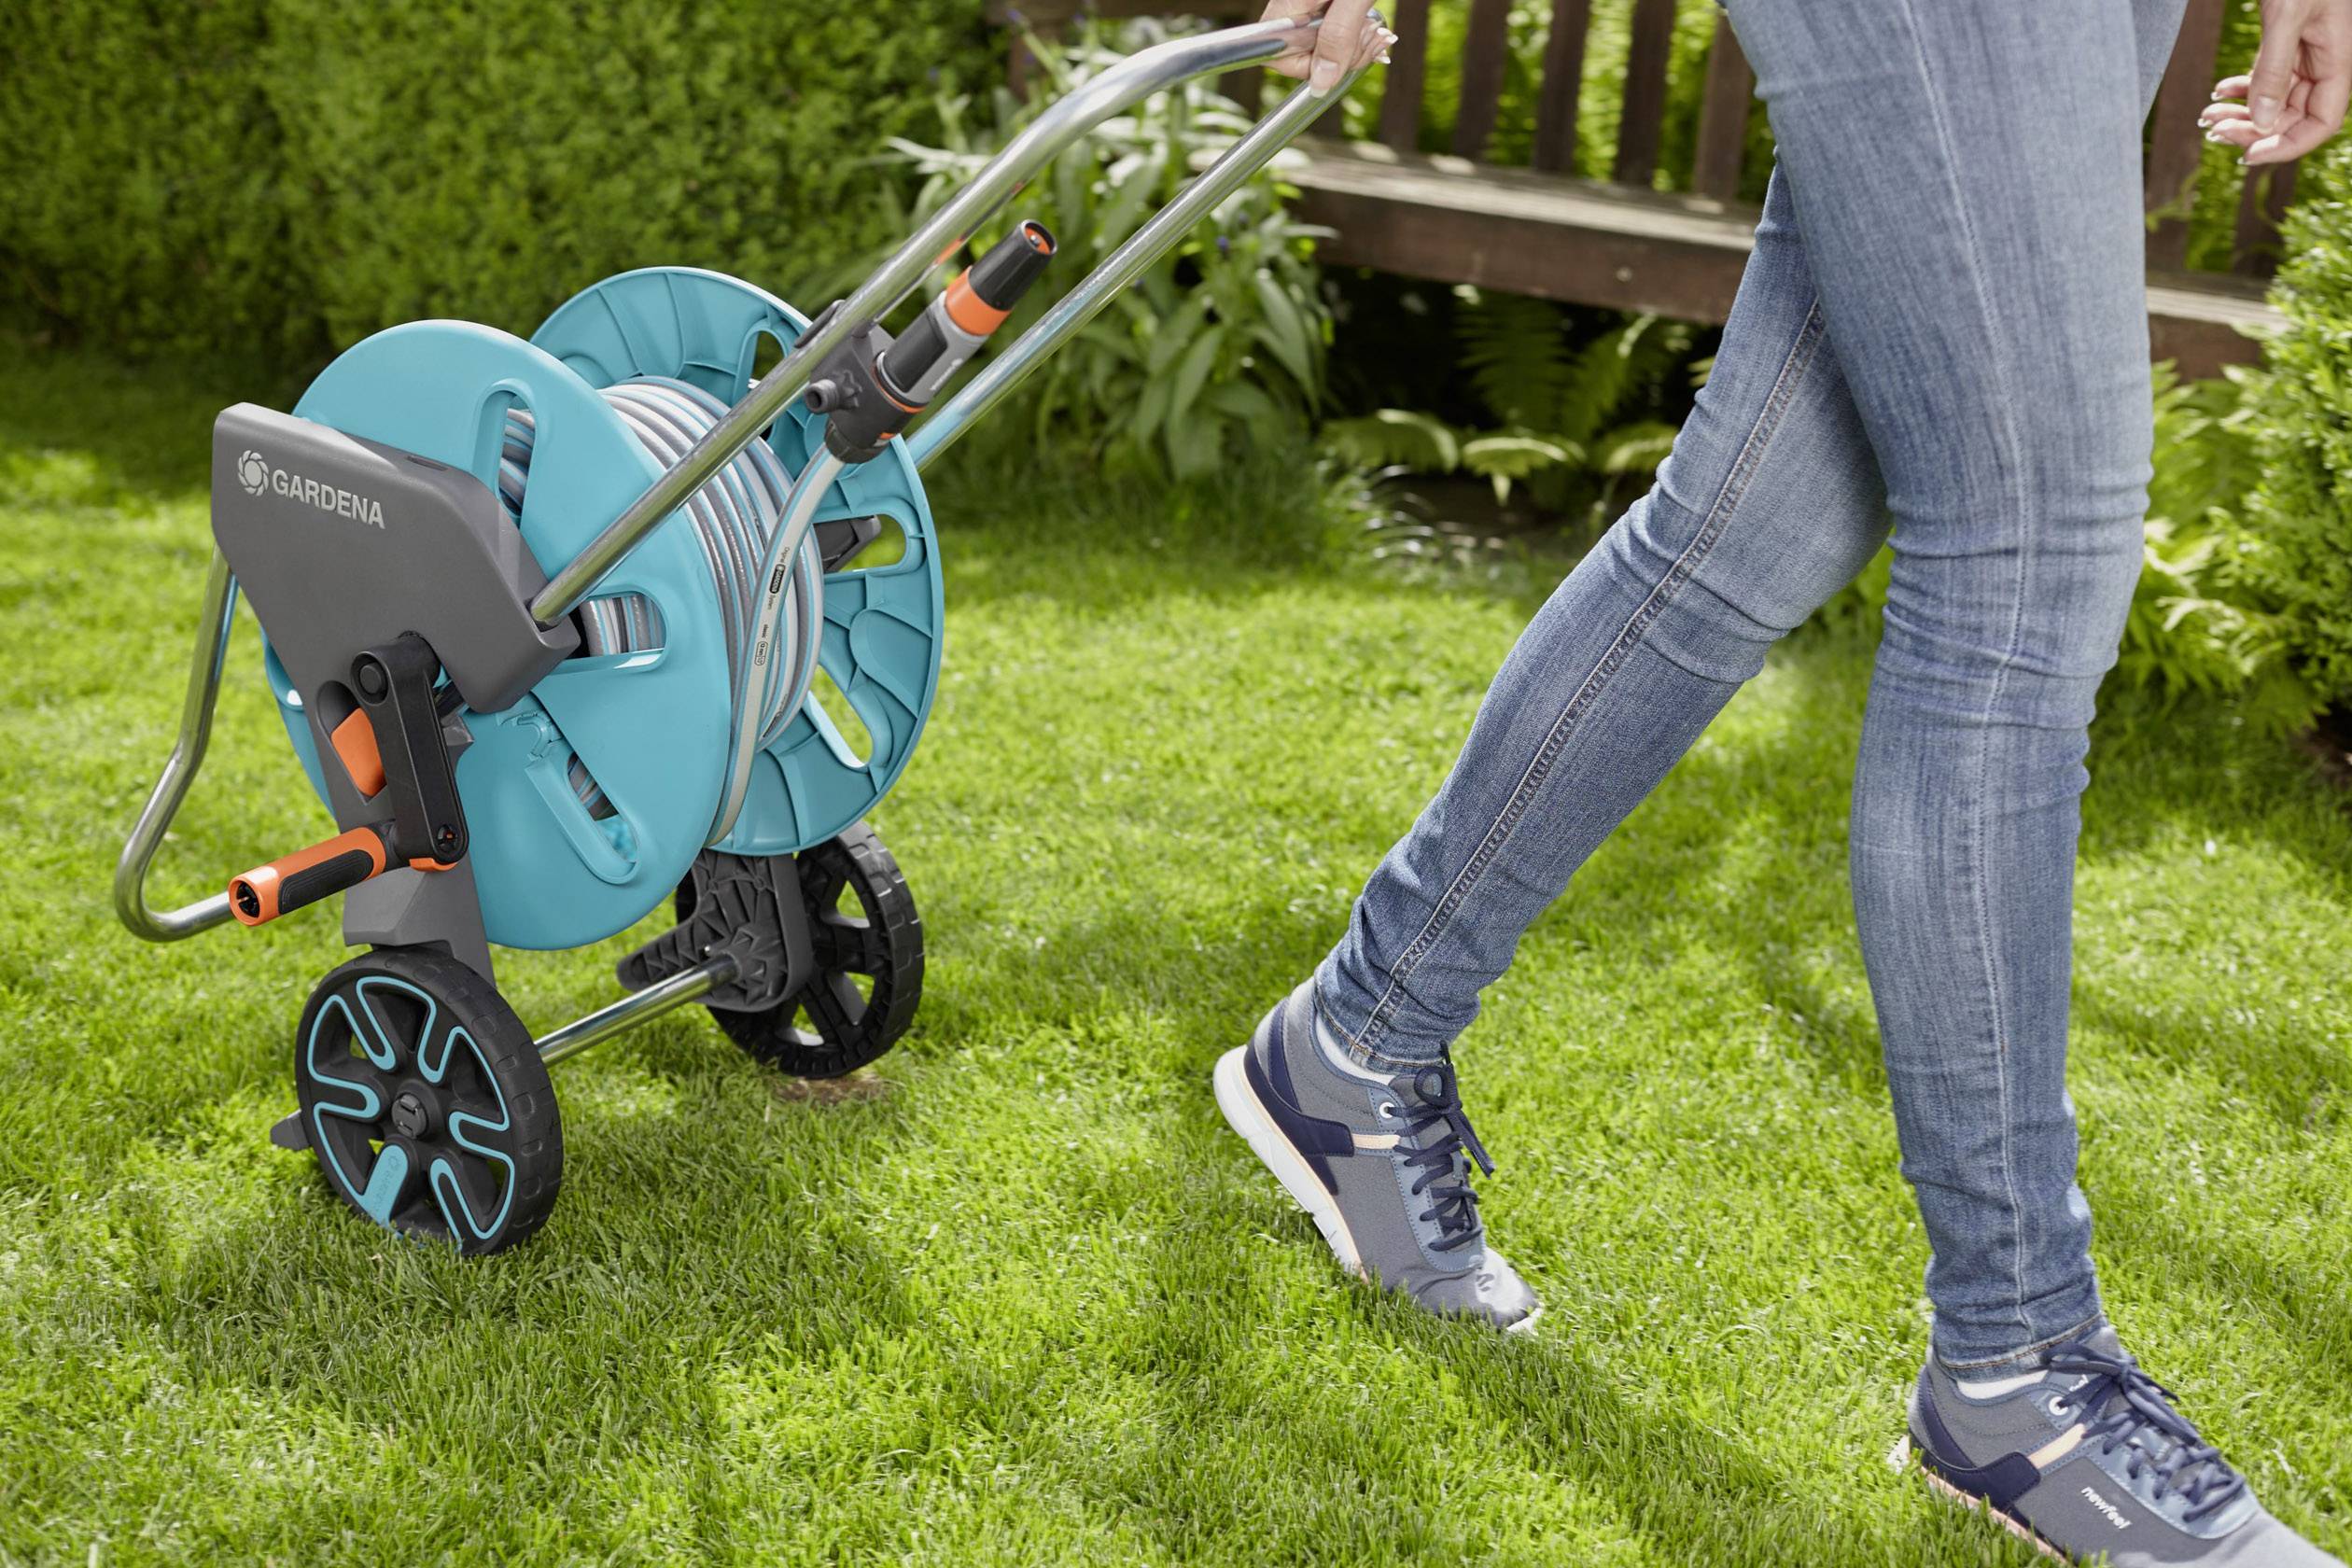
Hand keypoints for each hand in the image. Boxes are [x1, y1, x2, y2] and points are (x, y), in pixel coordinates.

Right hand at [1260, 0, 1397, 97]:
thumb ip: (1338, 35)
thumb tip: (1321, 84)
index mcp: (1289, 3)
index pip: (1278, 55)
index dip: (1310, 67)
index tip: (1342, 59)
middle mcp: (1293, 6)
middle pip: (1302, 55)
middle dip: (1343, 57)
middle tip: (1372, 36)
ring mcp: (1309, 7)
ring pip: (1324, 47)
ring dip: (1356, 47)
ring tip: (1378, 30)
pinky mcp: (1326, 7)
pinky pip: (1336, 33)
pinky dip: (1357, 36)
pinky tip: (1374, 29)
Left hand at [2199, 0, 2351, 164]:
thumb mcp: (2287, 15)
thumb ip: (2275, 68)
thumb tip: (2261, 123)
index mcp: (2338, 59)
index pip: (2322, 122)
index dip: (2288, 146)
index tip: (2248, 155)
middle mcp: (2325, 61)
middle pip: (2292, 116)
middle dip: (2253, 129)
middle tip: (2212, 129)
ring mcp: (2305, 52)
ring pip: (2274, 101)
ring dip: (2241, 114)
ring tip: (2207, 116)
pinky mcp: (2285, 41)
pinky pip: (2266, 79)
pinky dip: (2241, 89)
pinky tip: (2218, 90)